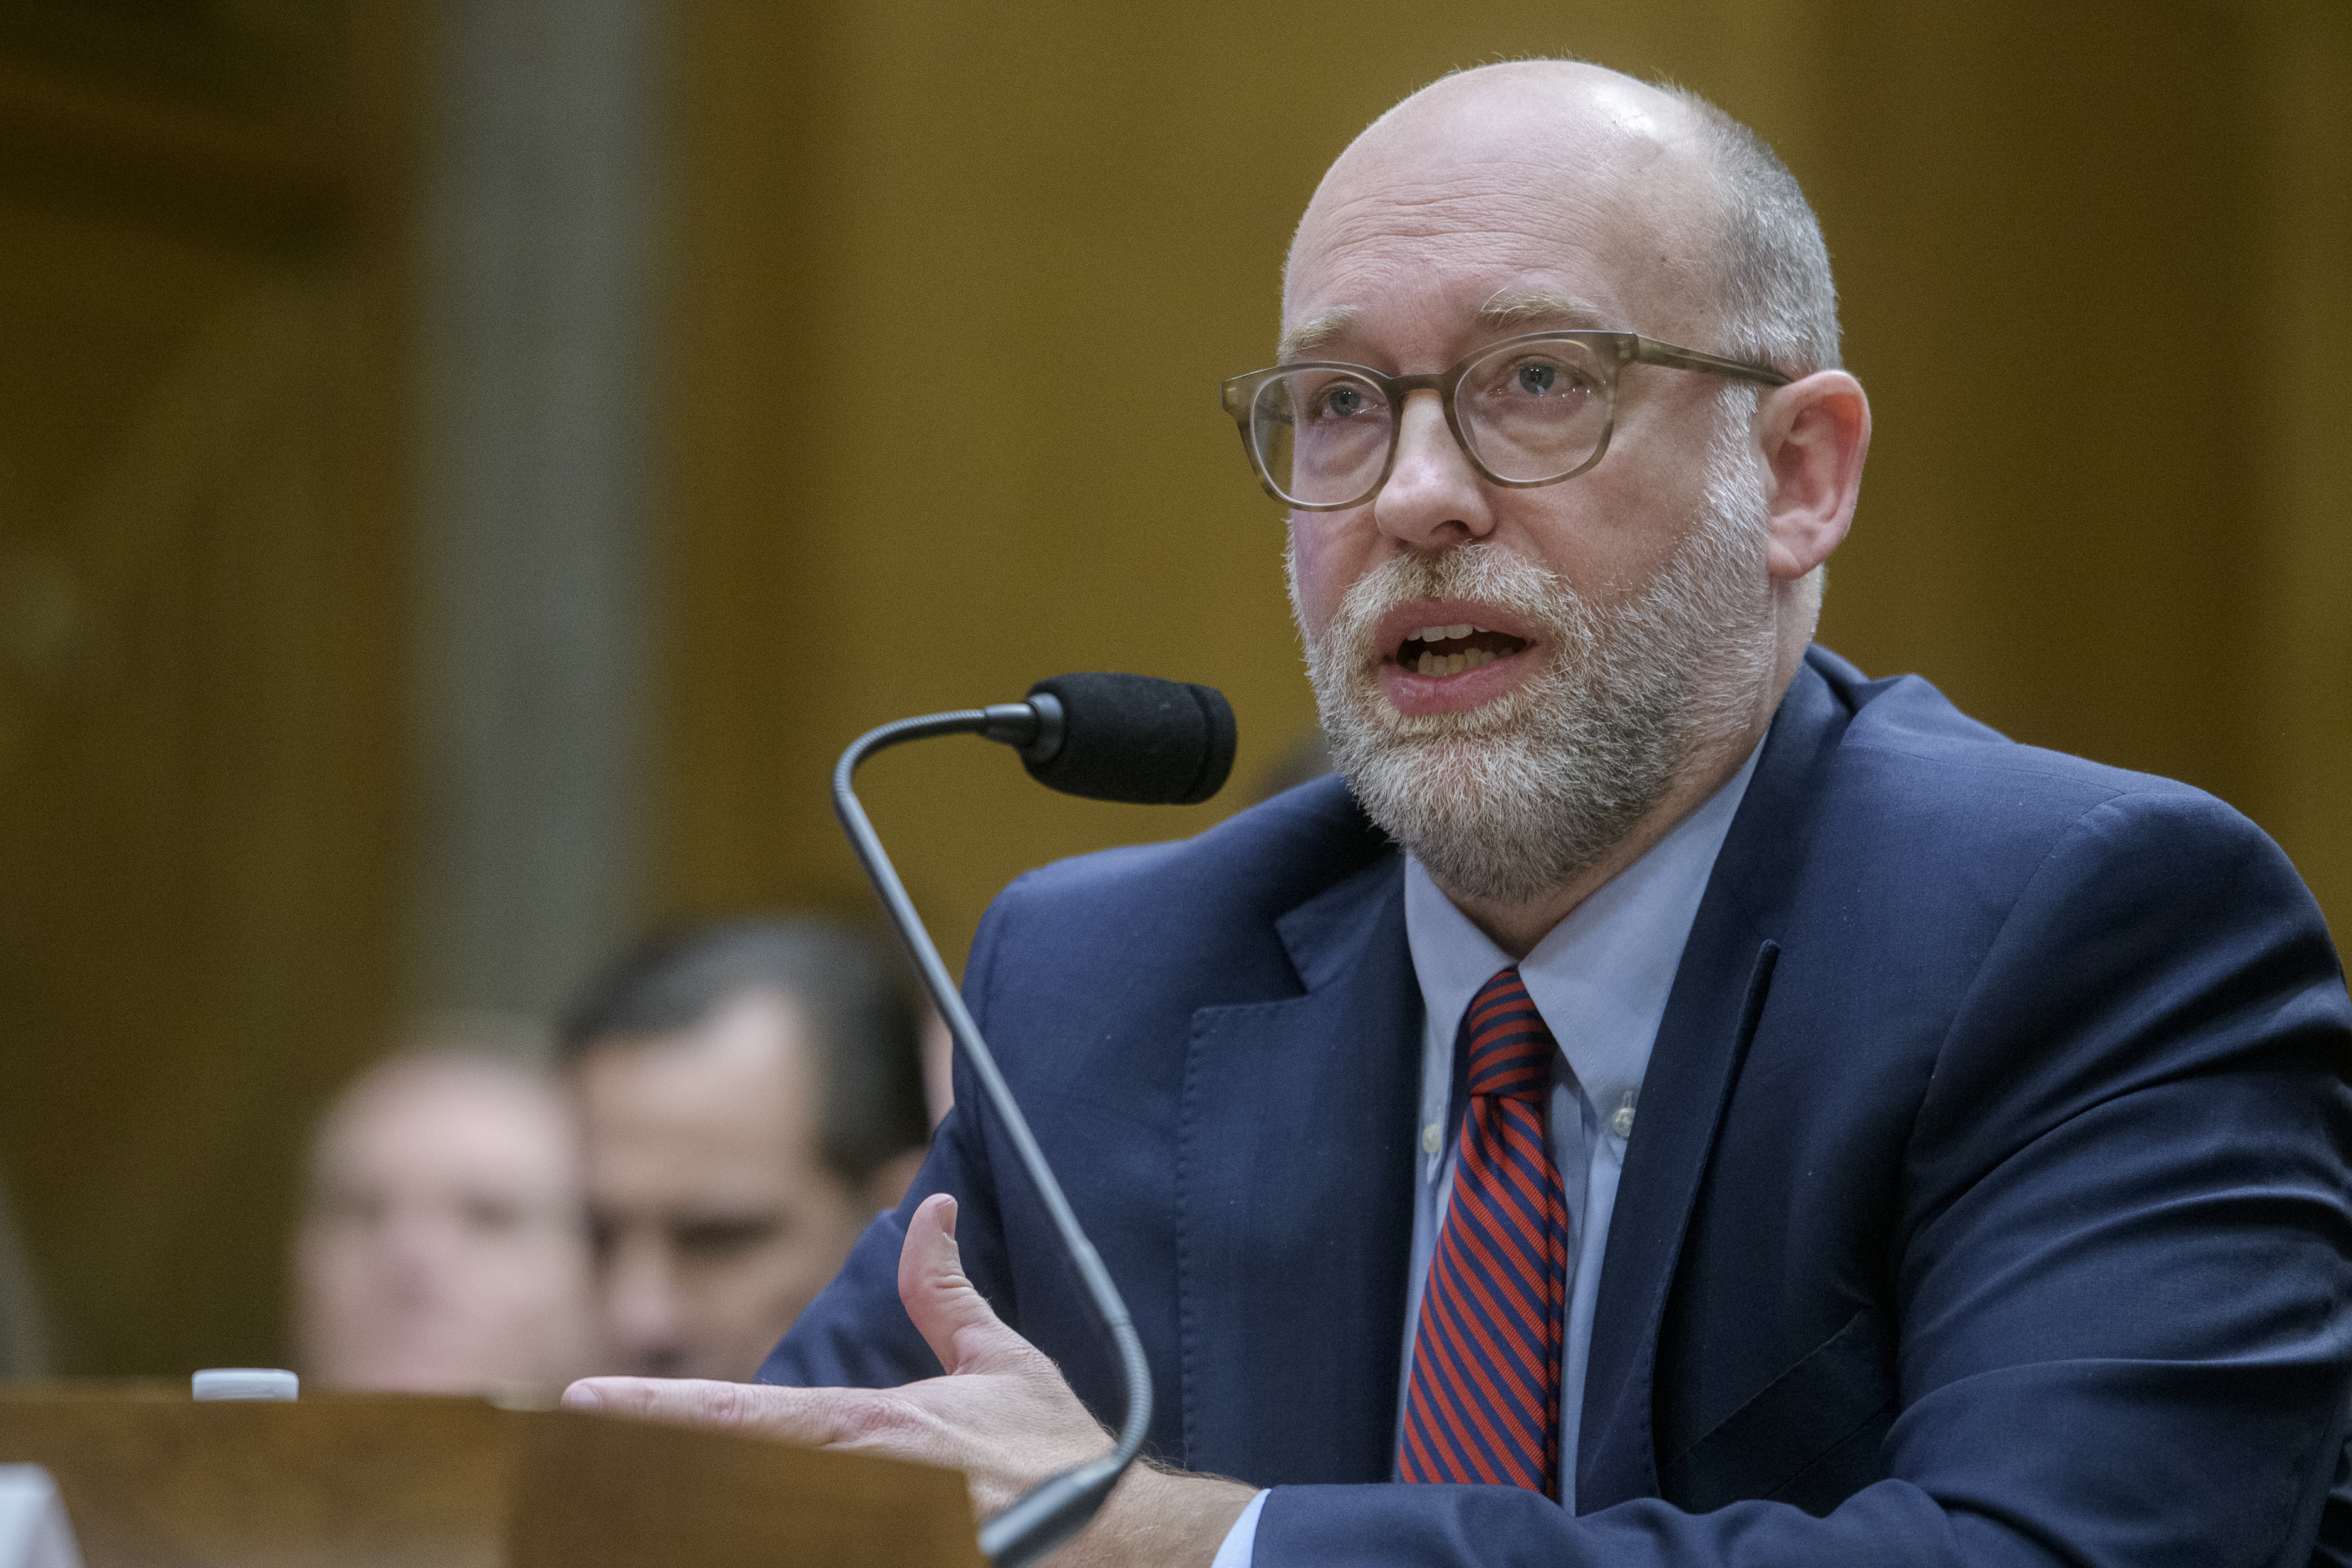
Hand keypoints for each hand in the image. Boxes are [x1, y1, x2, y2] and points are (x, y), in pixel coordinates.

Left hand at [562, 1193, 1252, 1565]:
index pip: (745, 1416)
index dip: (657, 1410)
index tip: (581, 1400)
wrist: (1124, 1534)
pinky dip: (777, 1541)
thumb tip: (929, 1212)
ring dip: (698, 1521)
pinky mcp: (906, 1559)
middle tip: (565, 1477)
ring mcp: (885, 1534)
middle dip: (647, 1483)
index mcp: (879, 1428)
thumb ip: (948, 1294)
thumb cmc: (1061, 1450)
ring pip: (762, 1532)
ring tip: (606, 1517)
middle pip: (731, 1487)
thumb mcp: (1003, 1363)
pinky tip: (707, 1532)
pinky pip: (814, 1551)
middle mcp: (867, 1484)